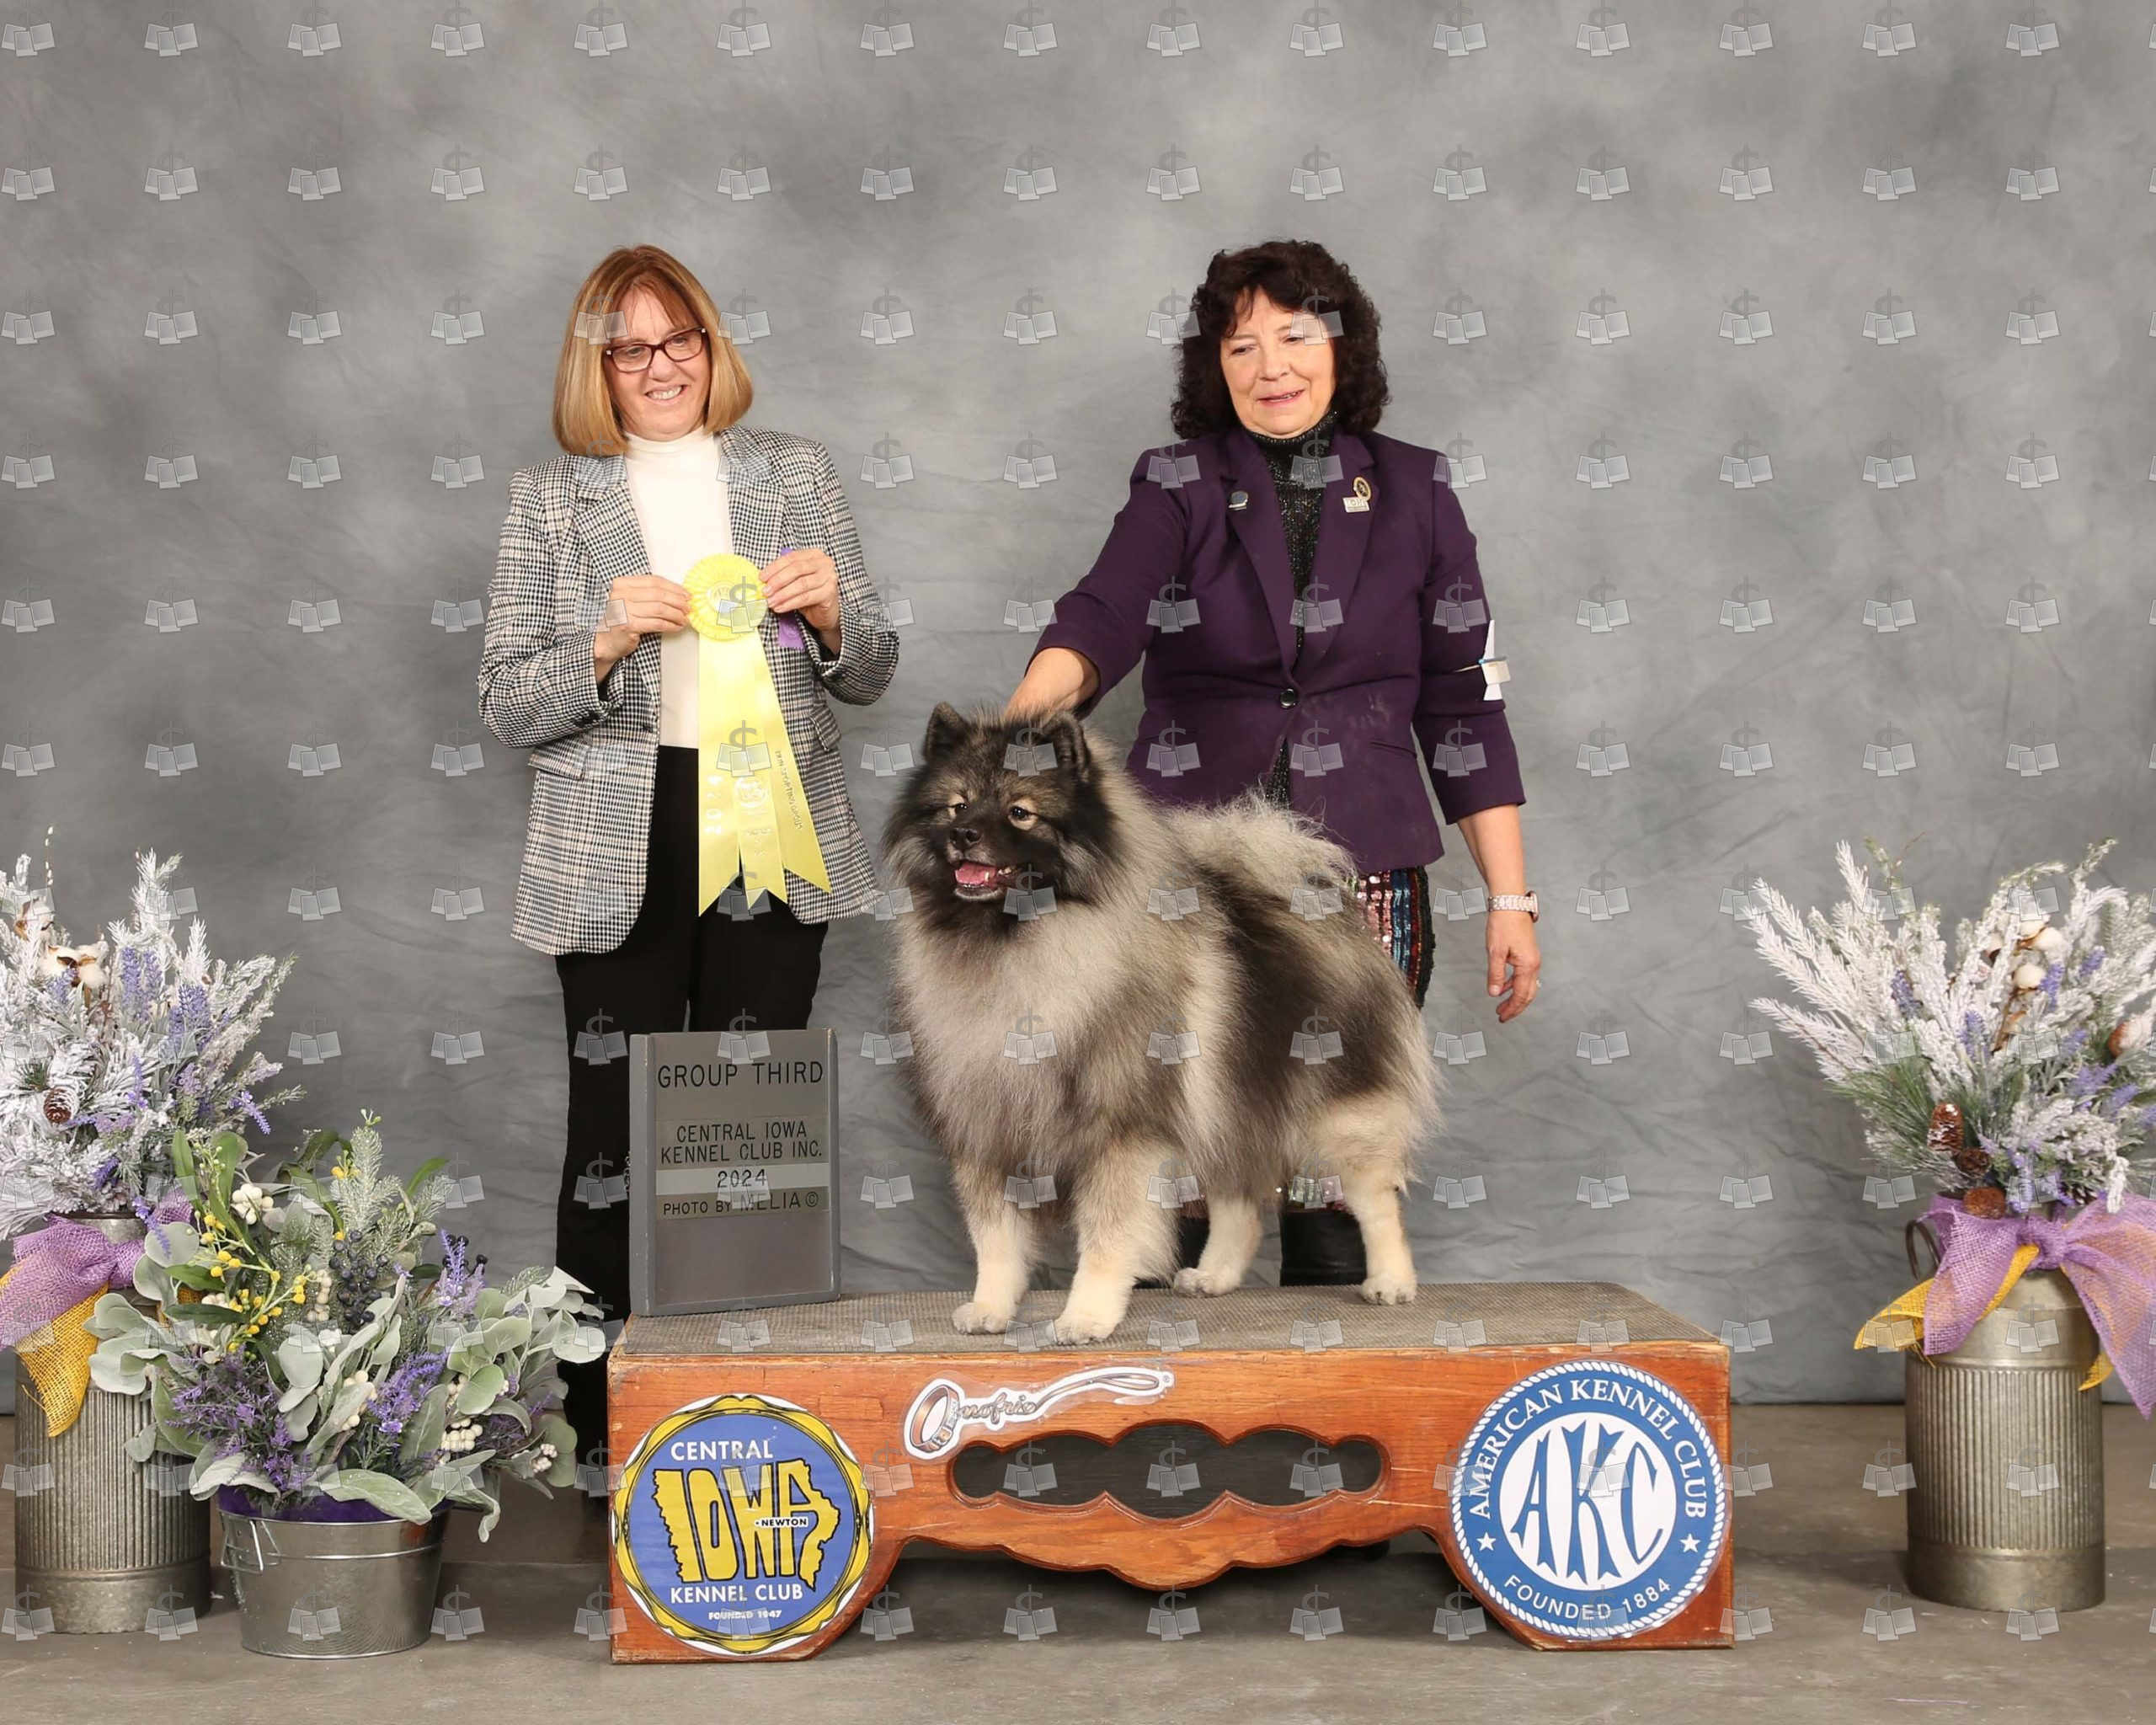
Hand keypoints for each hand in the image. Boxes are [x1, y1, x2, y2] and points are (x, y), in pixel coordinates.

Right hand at [596, 573, 688, 665]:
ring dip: (676, 614)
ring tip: (684, 618)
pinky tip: (676, 626)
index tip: (685, 594)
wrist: (606, 640)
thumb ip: (649, 594)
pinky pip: (657, 623)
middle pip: (658, 594)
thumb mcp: (631, 601)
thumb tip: (678, 594)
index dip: (673, 587)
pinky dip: (670, 625)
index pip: (653, 581)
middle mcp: (621, 594)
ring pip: (659, 609)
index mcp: (622, 584)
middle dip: (678, 601)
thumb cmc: (621, 620)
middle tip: (688, 607)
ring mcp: (624, 609)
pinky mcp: (629, 625)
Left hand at [760, 546, 840, 633]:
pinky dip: (790, 603)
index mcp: (814, 554)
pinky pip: (806, 597)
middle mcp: (824, 563)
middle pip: (797, 569)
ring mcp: (829, 577)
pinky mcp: (829, 593)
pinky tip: (780, 607)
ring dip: (782, 594)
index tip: (762, 577)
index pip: (791, 558)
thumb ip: (784, 575)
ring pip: (801, 584)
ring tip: (770, 601)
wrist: (826, 611)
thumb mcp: (796, 579)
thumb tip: (763, 579)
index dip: (775, 567)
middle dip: (778, 580)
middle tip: (765, 591)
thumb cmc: (809, 592)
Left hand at [1487, 908, 1539, 1022]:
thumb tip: (1494, 993)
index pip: (1521, 995)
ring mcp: (1532, 959)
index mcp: (1528, 966)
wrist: (1511, 904)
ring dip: (1515, 997)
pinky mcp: (1528, 954)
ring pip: (1527, 985)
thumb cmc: (1503, 924)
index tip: (1501, 1017)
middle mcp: (1534, 964)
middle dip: (1516, 1007)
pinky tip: (1503, 987)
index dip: (1511, 1009)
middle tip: (1502, 1016)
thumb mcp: (1495, 951)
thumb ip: (1495, 974)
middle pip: (1528, 994)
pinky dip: (1514, 984)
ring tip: (1501, 1005)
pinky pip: (1523, 975)